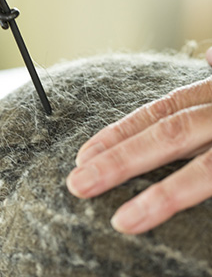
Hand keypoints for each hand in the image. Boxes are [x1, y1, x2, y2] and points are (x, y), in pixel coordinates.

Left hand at [67, 50, 211, 234]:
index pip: (157, 113)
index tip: (82, 156)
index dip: (118, 134)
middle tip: (77, 185)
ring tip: (123, 222)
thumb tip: (208, 54)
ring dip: (160, 196)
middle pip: (167, 135)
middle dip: (120, 160)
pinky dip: (187, 197)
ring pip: (203, 169)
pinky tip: (155, 222)